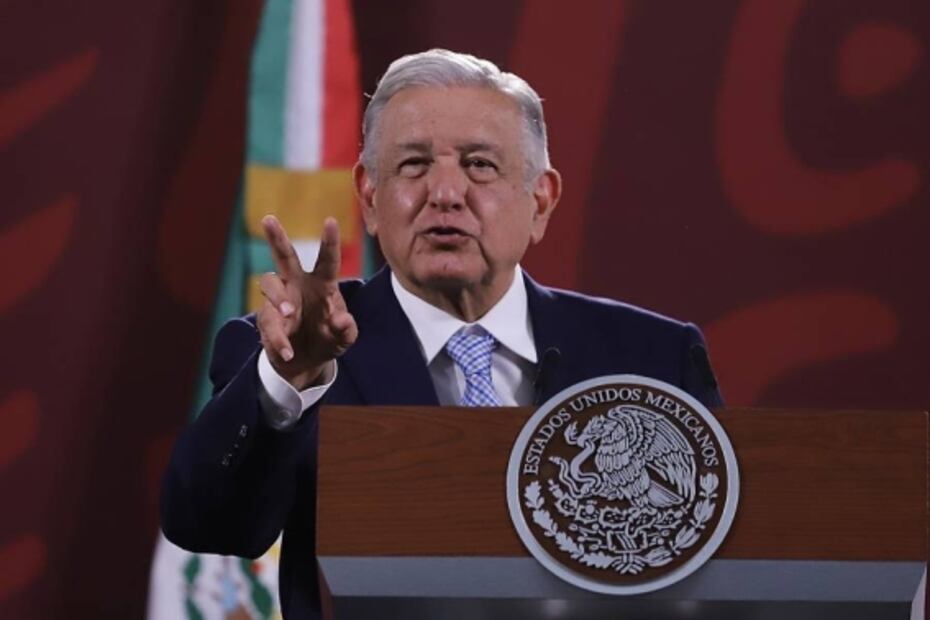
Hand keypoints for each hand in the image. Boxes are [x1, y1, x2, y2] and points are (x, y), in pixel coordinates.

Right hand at [257, 215, 357, 388]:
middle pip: (285, 256)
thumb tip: (342, 319)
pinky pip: (268, 322)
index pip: (327, 260)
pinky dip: (278, 338)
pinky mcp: (266, 318)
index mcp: (323, 284)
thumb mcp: (344, 339)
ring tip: (291, 314)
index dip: (329, 241)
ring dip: (279, 297)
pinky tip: (288, 351)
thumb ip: (346, 329)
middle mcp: (298, 284)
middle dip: (276, 237)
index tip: (331, 221)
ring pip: (269, 283)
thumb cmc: (329, 339)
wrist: (306, 362)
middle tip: (268, 219)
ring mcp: (279, 299)